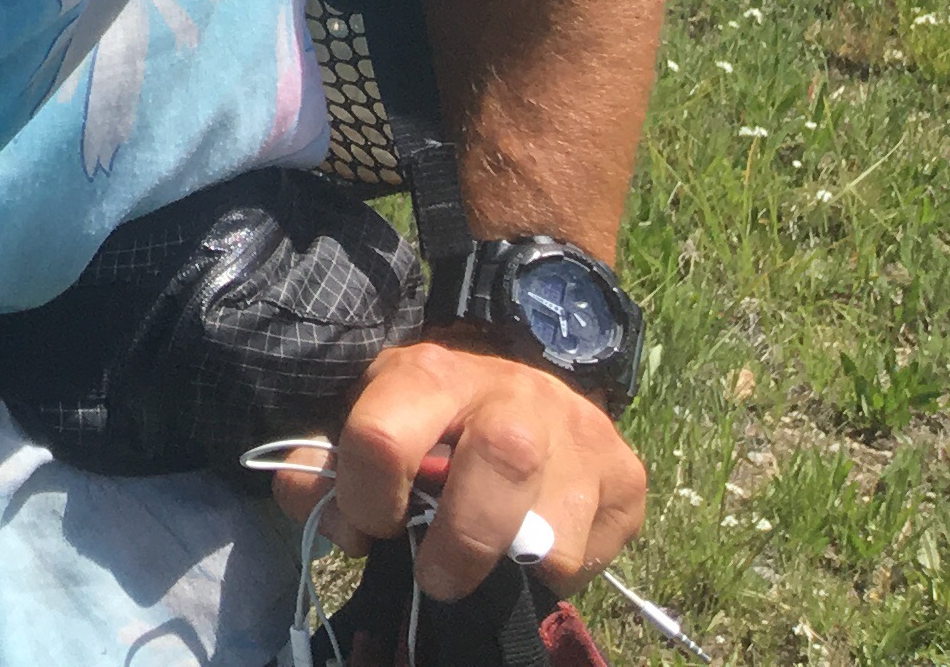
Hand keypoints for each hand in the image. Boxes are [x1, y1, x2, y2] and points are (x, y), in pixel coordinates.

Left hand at [272, 335, 647, 597]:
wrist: (523, 387)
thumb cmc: (431, 419)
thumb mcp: (366, 420)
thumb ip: (322, 467)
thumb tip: (322, 515)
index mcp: (431, 373)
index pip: (382, 437)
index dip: (365, 499)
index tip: (372, 523)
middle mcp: (514, 393)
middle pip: (497, 465)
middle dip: (459, 543)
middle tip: (437, 576)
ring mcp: (581, 433)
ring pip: (554, 535)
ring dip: (513, 566)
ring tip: (492, 552)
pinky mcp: (627, 476)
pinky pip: (594, 556)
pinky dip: (558, 572)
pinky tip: (533, 539)